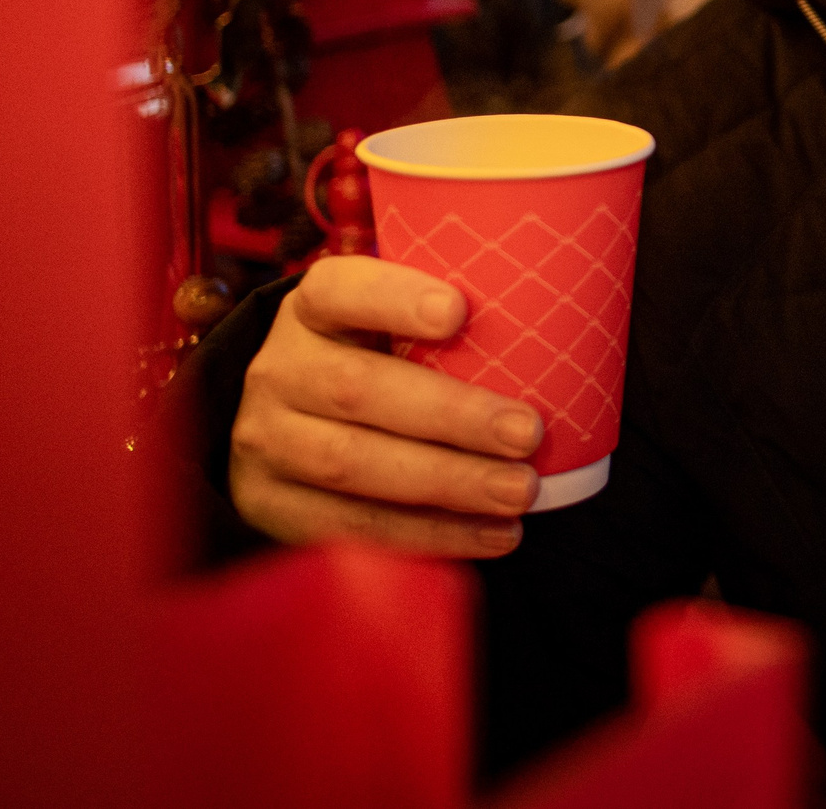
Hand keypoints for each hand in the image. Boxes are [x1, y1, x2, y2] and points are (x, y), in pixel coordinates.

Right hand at [231, 254, 543, 557]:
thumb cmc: (373, 362)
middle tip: (527, 433)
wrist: (284, 423)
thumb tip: (558, 323)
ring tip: (518, 492)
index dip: (395, 298)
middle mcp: (279, 371)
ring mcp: (266, 442)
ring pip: (352, 465)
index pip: (341, 290)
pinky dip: (427, 535)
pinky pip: (350, 528)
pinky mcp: (273, 506)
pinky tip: (489, 534)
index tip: (458, 311)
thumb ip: (447, 322)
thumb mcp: (388, 326)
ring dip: (447, 483)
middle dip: (451, 416)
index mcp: (312, 309)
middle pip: (358, 390)